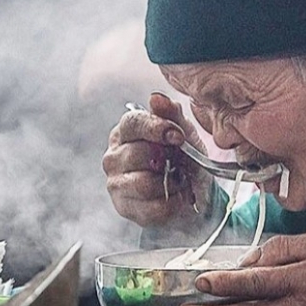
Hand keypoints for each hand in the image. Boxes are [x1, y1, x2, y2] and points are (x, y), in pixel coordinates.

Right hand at [102, 92, 212, 227]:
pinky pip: (152, 207)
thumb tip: (156, 97)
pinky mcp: (124, 208)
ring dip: (170, 183)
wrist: (192, 194)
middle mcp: (113, 156)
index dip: (156, 128)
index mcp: (125, 132)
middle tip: (181, 163)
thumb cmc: (183, 158)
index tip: (178, 137)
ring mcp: (116, 183)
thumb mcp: (183, 133)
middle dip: (168, 160)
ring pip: (144, 183)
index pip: (132, 123)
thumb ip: (171, 114)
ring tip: (179, 181)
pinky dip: (172, 203)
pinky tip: (176, 198)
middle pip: (139, 154)